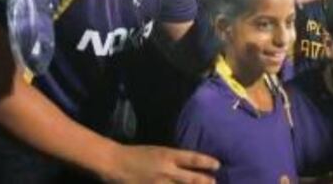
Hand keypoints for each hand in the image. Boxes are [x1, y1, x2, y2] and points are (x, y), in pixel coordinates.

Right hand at [102, 145, 218, 183]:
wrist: (114, 162)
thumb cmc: (138, 154)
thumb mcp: (159, 151)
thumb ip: (175, 159)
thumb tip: (192, 164)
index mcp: (168, 155)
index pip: (192, 159)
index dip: (206, 162)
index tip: (218, 165)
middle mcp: (166, 170)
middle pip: (191, 178)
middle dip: (205, 181)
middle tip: (214, 182)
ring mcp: (157, 183)